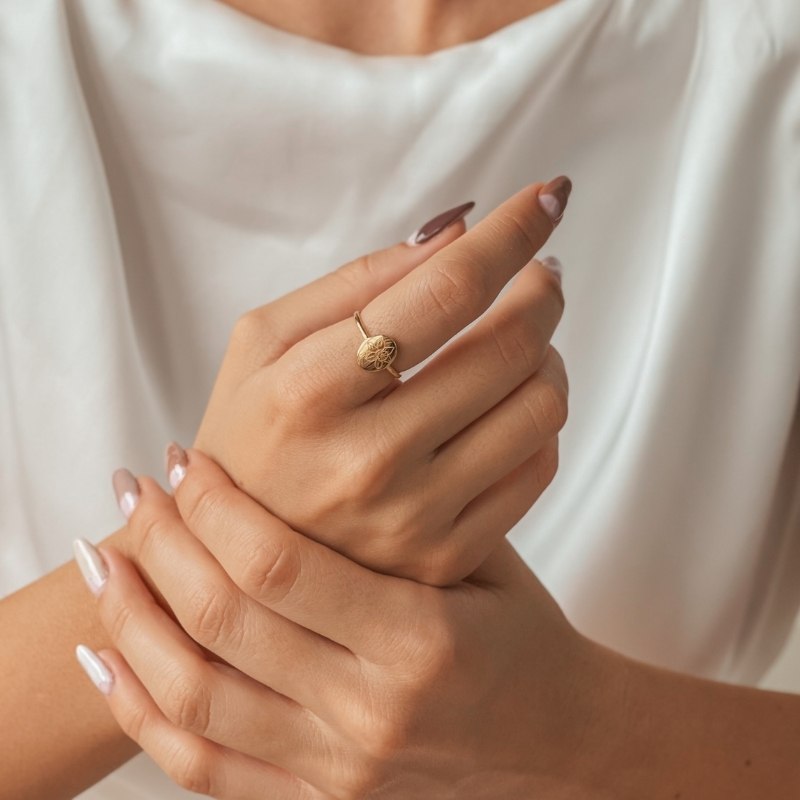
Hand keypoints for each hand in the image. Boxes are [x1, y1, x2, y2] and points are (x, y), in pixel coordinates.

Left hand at [83, 450, 615, 799]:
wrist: (558, 744)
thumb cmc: (524, 638)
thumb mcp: (486, 563)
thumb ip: (406, 520)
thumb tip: (329, 439)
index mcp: (421, 640)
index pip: (282, 567)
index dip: (218, 506)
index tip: (189, 461)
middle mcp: (369, 711)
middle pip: (225, 621)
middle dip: (163, 543)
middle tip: (132, 488)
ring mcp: (336, 768)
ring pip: (194, 696)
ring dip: (131, 619)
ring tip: (100, 558)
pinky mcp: (316, 799)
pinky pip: (203, 764)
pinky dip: (141, 710)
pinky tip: (106, 657)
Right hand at [192, 179, 570, 583]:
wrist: (237, 554)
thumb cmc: (251, 433)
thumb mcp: (264, 341)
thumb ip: (356, 278)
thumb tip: (460, 234)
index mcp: (309, 391)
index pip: (444, 292)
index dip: (511, 234)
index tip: (547, 198)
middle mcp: (367, 461)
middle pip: (507, 348)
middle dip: (542, 289)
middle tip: (538, 273)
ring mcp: (413, 519)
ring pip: (539, 408)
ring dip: (549, 353)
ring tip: (522, 340)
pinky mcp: (446, 557)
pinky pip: (538, 468)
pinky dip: (540, 417)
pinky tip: (511, 401)